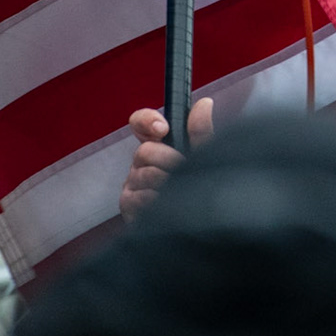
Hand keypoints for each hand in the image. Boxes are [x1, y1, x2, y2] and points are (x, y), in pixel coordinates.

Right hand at [118, 96, 213, 221]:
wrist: (200, 232)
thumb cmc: (203, 193)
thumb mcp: (206, 159)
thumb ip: (202, 132)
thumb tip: (204, 103)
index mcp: (159, 146)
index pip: (141, 123)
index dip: (147, 120)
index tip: (163, 128)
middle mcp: (142, 163)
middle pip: (145, 151)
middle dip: (169, 161)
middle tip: (184, 172)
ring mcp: (133, 184)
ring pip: (143, 175)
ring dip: (167, 185)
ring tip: (181, 194)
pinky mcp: (128, 206)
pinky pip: (138, 197)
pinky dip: (157, 202)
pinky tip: (169, 208)